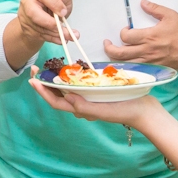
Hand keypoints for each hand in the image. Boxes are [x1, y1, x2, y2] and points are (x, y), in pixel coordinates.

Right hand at [17, 0, 75, 46]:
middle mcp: (28, 2)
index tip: (64, 12)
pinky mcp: (27, 29)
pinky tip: (61, 39)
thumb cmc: (54, 5)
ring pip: (38, 27)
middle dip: (49, 22)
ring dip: (54, 33)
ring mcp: (25, 17)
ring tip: (67, 36)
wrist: (45, 18)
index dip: (54, 4)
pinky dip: (52, 39)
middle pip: (33, 12)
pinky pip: (39, 36)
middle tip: (62, 27)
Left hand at [28, 66, 157, 126]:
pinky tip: (68, 68)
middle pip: (58, 94)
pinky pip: (79, 84)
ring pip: (66, 89)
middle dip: (45, 82)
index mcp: (81, 109)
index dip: (42, 92)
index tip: (33, 80)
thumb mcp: (103, 110)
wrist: (144, 110)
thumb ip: (84, 106)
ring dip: (55, 78)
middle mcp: (82, 104)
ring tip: (47, 66)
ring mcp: (89, 98)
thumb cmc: (124, 111)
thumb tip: (66, 97)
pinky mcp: (96, 91)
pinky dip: (70, 77)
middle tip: (36, 68)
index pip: (56, 102)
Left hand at [103, 0, 177, 70]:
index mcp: (150, 36)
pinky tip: (124, 63)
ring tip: (111, 53)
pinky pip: (136, 69)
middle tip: (106, 43)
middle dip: (109, 48)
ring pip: (126, 64)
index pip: (126, 37)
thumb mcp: (171, 16)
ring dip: (116, 59)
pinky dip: (127, 66)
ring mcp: (150, 62)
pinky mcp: (153, 68)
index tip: (125, 30)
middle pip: (121, 53)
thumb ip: (155, 9)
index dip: (122, 32)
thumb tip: (142, 2)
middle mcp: (147, 50)